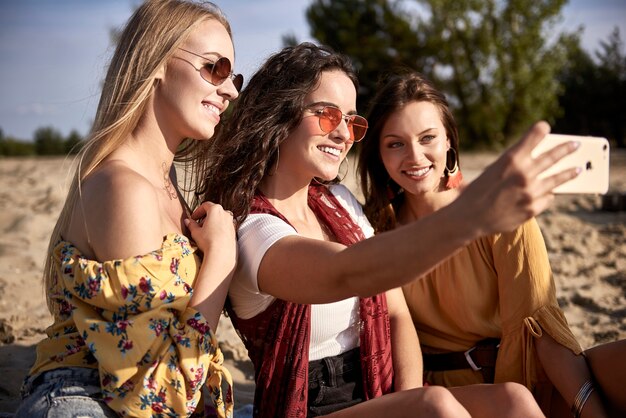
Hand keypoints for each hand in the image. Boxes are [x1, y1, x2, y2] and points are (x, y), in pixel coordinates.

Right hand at [184, 201, 235, 260]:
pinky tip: (213, 237)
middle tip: (198, 226)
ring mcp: (231, 222)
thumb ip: (191, 225)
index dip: (197, 211)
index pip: (205, 205)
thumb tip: (187, 221)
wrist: (221, 253)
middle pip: (213, 212)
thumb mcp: (196, 232)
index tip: (193, 218)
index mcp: (216, 209)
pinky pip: (224, 226)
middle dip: (205, 218)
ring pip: (220, 219)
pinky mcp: (234, 231)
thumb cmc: (208, 241)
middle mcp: (225, 213)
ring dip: (212, 223)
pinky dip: (218, 229)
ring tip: (205, 233)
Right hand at [459, 121, 579, 234]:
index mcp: (511, 159)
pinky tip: (549, 193)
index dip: (540, 130)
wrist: (470, 218)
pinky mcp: (532, 208)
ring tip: (577, 169)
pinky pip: (546, 198)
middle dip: (566, 149)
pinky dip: (547, 195)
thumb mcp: (492, 171)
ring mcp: (530, 192)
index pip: (533, 136)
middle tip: (576, 145)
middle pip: (552, 156)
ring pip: (557, 179)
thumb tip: (536, 162)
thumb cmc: (478, 192)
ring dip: (569, 173)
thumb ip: (514, 165)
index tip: (545, 127)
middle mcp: (523, 173)